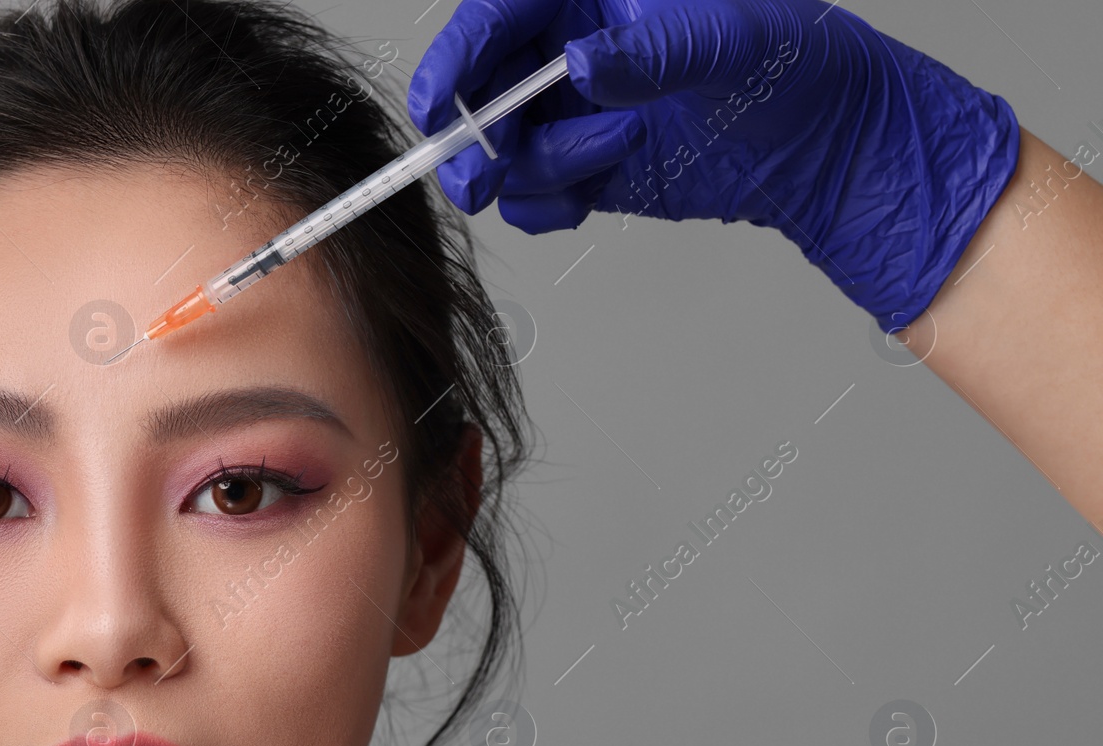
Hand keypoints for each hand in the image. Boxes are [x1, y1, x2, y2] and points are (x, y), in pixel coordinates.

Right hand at [407, 0, 1021, 327]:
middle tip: (480, 168)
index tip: (439, 105)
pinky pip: (534, 196)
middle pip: (481, 88)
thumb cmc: (795, 63)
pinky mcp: (585, 170)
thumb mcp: (730, 41)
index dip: (457, 59)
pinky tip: (593, 192)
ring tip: (611, 156)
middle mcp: (571, 52)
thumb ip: (652, 51)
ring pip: (505, 150)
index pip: (498, 16)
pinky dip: (550, 205)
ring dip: (540, 168)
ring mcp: (574, 115)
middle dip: (475, 133)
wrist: (828, 145)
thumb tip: (582, 65)